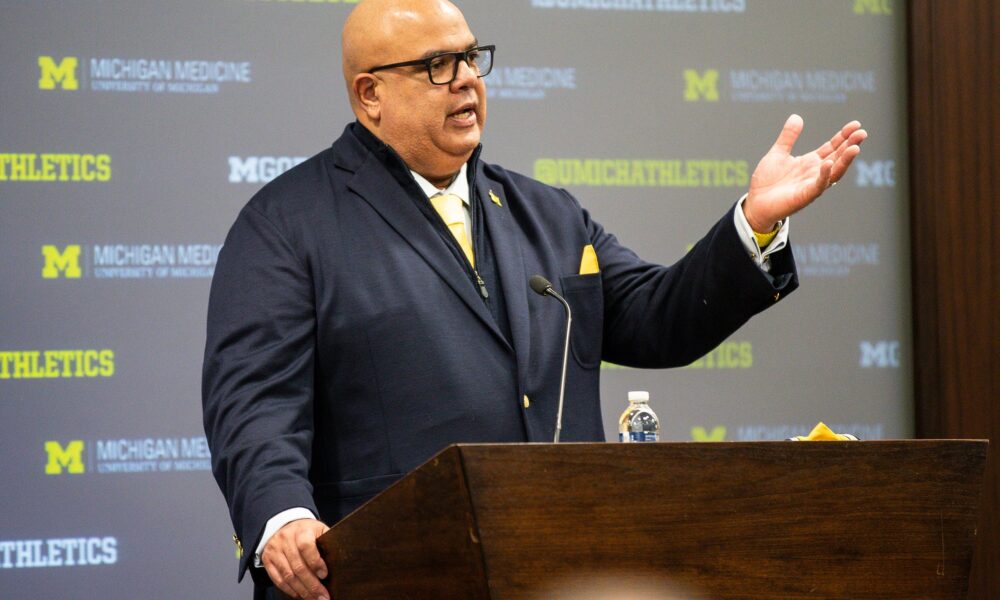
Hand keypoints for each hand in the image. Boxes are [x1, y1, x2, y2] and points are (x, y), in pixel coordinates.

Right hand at [262, 518, 330, 599]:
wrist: (285, 525)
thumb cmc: (307, 531)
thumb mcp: (319, 530)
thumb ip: (328, 542)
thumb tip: (340, 560)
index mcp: (301, 530)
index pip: (306, 547)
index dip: (316, 563)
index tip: (324, 575)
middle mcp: (285, 539)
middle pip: (298, 566)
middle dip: (312, 585)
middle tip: (322, 596)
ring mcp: (275, 550)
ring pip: (288, 575)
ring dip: (302, 591)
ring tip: (313, 598)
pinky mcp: (267, 559)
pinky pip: (278, 579)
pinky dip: (289, 590)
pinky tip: (299, 595)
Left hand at [743, 114, 866, 231]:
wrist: (755, 203)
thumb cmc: (767, 181)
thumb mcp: (777, 153)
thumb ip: (788, 137)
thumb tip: (796, 116)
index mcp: (811, 162)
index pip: (832, 147)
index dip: (843, 136)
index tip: (855, 124)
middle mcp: (815, 173)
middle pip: (838, 158)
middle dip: (850, 145)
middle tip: (862, 133)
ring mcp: (812, 185)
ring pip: (834, 172)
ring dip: (845, 161)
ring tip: (855, 147)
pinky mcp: (804, 196)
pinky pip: (818, 186)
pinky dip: (824, 175)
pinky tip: (827, 163)